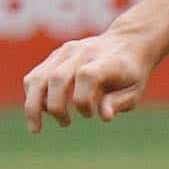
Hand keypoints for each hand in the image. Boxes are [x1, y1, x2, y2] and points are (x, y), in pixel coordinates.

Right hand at [22, 33, 151, 133]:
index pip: (87, 76)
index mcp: (107, 61)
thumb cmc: (132, 72)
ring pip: (39, 77)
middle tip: (65, 123)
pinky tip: (41, 111)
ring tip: (37, 127)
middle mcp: (84, 52)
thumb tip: (104, 116)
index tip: (90, 114)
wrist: (128, 41)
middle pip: (57, 78)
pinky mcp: (56, 55)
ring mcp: (67, 51)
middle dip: (55, 107)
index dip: (83, 100)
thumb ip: (119, 102)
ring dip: (33, 105)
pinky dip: (33, 96)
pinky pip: (35, 76)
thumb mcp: (135, 90)